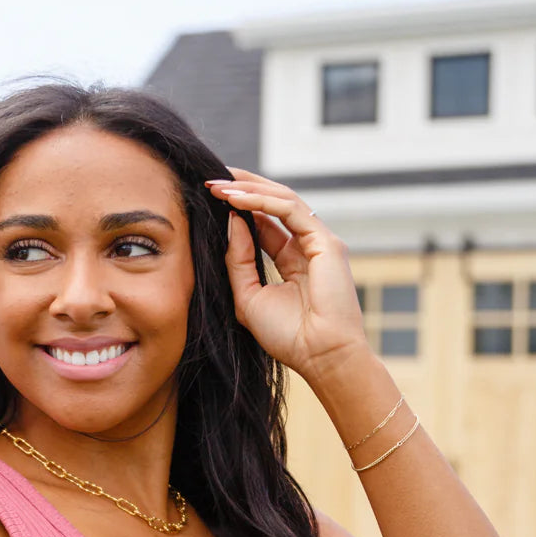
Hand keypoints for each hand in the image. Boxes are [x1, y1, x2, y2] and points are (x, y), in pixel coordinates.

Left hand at [205, 168, 370, 381]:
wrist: (319, 356)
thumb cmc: (288, 336)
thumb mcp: (248, 297)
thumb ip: (238, 261)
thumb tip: (231, 221)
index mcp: (292, 260)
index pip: (265, 223)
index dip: (239, 207)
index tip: (211, 197)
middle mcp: (307, 246)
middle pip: (273, 204)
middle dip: (242, 189)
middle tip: (211, 180)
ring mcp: (318, 241)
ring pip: (281, 200)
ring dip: (248, 190)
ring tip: (219, 186)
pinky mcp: (325, 242)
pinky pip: (289, 210)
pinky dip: (262, 202)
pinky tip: (236, 200)